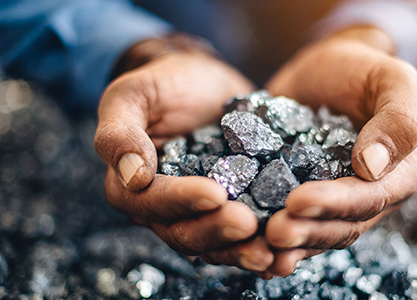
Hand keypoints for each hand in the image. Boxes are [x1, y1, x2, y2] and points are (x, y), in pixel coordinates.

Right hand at [94, 41, 272, 271]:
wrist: (203, 82)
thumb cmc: (163, 84)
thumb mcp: (132, 95)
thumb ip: (120, 133)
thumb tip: (134, 178)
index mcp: (133, 186)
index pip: (151, 202)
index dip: (181, 201)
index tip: (215, 193)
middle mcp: (166, 207)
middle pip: (185, 232)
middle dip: (217, 232)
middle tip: (249, 224)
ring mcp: (201, 211)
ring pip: (216, 241)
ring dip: (242, 250)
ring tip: (271, 253)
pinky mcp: (233, 206)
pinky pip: (244, 231)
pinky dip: (263, 241)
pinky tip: (285, 250)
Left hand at [261, 28, 416, 276]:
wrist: (326, 70)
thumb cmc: (361, 69)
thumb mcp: (391, 79)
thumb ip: (398, 119)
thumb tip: (373, 166)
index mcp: (398, 175)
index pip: (369, 198)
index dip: (334, 204)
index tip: (297, 201)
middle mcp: (368, 196)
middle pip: (340, 225)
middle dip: (306, 232)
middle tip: (273, 232)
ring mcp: (333, 201)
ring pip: (314, 233)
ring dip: (288, 244)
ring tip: (259, 248)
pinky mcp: (302, 195)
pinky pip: (291, 222)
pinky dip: (272, 239)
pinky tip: (251, 248)